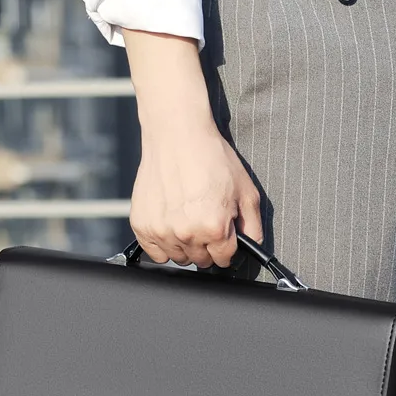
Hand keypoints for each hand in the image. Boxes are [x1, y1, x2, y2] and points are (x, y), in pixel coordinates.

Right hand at [123, 29, 262, 268]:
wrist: (177, 134)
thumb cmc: (212, 158)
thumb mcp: (246, 191)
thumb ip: (253, 226)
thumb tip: (252, 247)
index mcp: (214, 228)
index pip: (223, 259)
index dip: (227, 248)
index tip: (224, 237)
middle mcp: (186, 233)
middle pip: (201, 261)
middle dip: (207, 247)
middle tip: (206, 223)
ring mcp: (161, 230)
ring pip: (178, 258)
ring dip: (185, 247)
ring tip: (188, 221)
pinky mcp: (142, 224)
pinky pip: (154, 252)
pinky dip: (162, 245)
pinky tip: (171, 226)